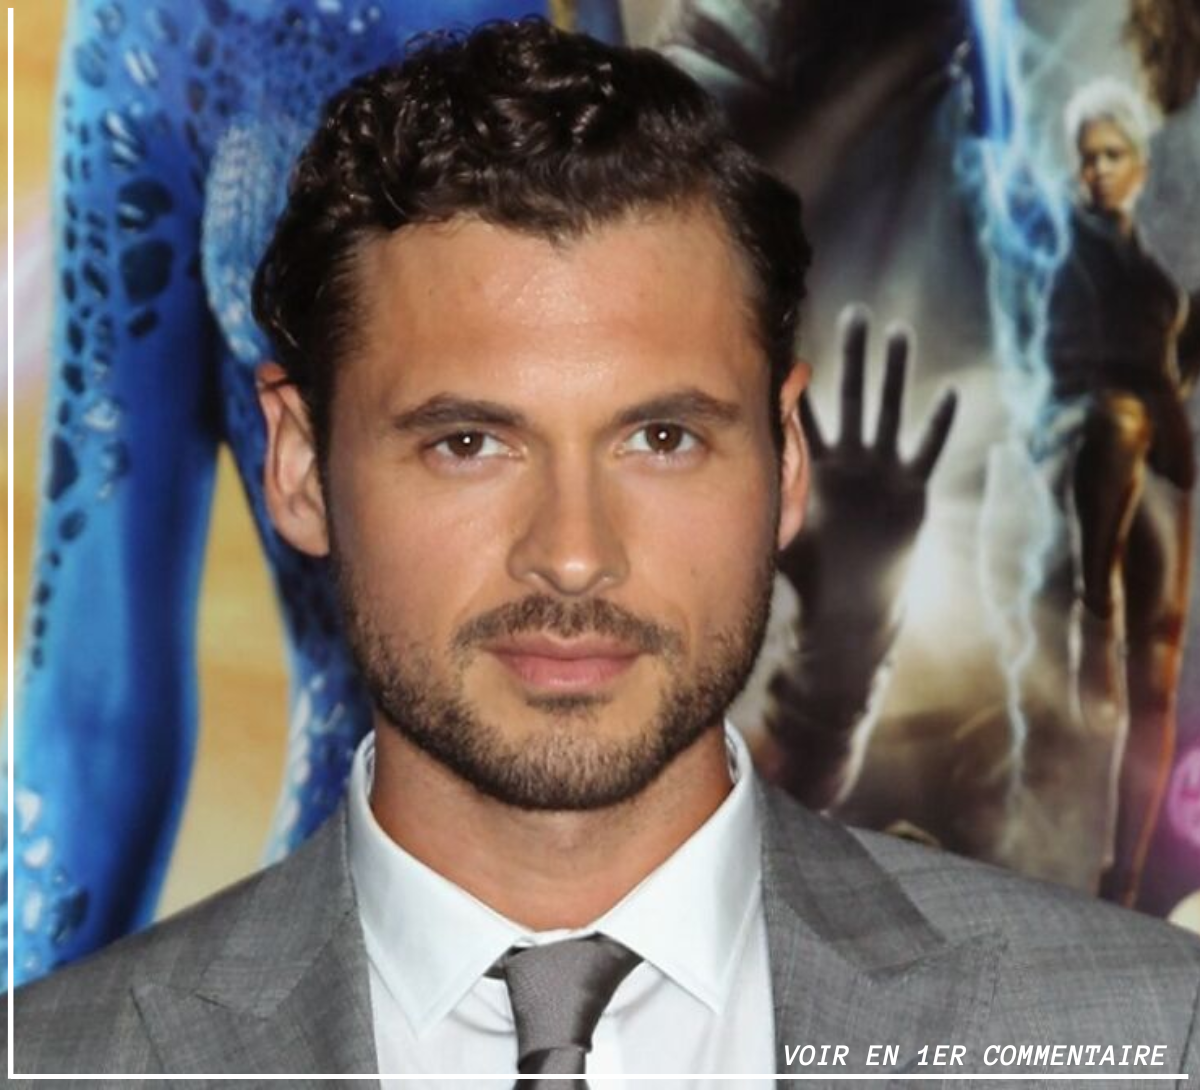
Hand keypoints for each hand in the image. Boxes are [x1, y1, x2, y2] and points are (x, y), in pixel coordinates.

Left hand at [780, 306, 956, 622]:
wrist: (849, 609)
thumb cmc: (811, 572)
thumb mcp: (779, 525)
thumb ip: (756, 493)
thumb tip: (719, 458)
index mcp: (819, 466)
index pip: (809, 412)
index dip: (803, 379)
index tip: (800, 338)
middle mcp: (852, 461)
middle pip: (852, 398)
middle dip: (855, 358)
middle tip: (856, 315)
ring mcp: (882, 472)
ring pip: (889, 412)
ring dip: (894, 374)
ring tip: (897, 334)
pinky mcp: (910, 492)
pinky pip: (926, 452)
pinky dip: (938, 426)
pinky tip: (947, 394)